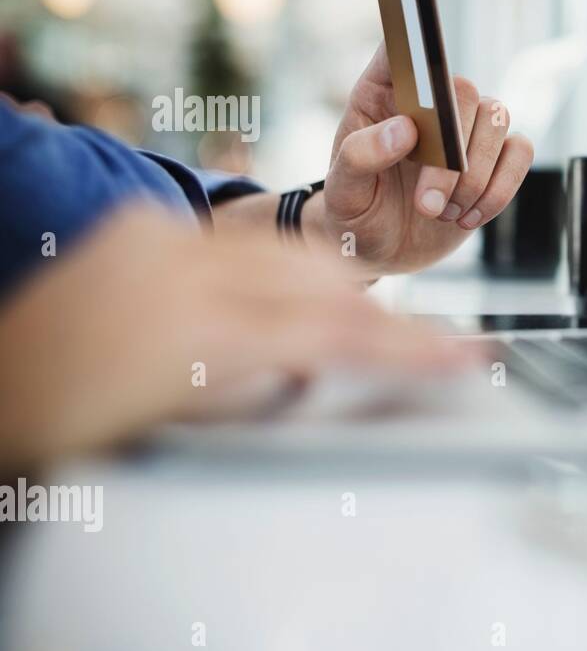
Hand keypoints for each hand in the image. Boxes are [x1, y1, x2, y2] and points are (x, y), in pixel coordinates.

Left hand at [0, 206, 480, 464]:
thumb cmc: (57, 426)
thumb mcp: (174, 426)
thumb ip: (259, 384)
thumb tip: (310, 368)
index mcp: (196, 329)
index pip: (336, 333)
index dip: (412, 347)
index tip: (466, 354)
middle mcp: (183, 265)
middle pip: (327, 278)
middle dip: (382, 315)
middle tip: (428, 345)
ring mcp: (161, 236)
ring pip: (291, 250)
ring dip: (333, 287)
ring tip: (362, 325)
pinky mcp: (143, 224)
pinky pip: (240, 239)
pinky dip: (276, 270)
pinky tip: (283, 297)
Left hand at [310, 44, 533, 275]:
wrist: (383, 249)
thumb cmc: (355, 212)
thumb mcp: (342, 191)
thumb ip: (360, 157)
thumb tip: (404, 130)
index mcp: (382, 93)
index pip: (403, 47)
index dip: (416, 41)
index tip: (421, 75)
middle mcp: (430, 100)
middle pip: (462, 90)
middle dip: (452, 154)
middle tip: (427, 204)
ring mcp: (466, 126)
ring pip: (497, 118)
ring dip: (474, 178)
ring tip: (442, 213)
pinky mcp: (495, 157)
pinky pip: (520, 152)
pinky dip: (499, 190)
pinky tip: (468, 216)